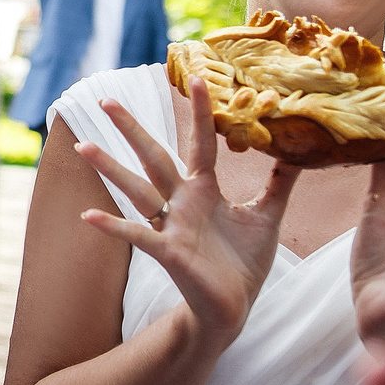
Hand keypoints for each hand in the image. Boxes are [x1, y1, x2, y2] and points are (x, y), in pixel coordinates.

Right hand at [72, 78, 296, 349]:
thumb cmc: (244, 264)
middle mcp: (182, 202)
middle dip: (131, 129)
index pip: (200, 142)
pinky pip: (137, 235)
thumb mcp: (267, 216)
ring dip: (110, 169)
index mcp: (204, 190)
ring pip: (136, 190)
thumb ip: (280, 183)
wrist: (234, 309)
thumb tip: (301, 150)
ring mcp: (171, 226)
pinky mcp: (168, 253)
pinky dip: (113, 226)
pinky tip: (87, 217)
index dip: (200, 111)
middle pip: (154, 157)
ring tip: (83, 146)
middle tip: (106, 99)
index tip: (195, 75)